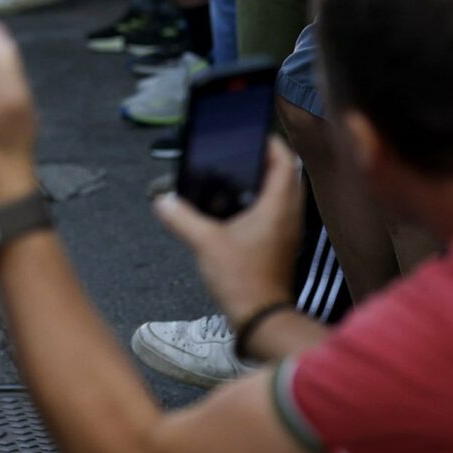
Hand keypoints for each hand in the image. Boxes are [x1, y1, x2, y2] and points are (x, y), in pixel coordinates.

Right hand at [154, 142, 304, 323]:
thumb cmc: (242, 279)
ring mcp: (288, 233)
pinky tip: (236, 210)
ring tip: (236, 179)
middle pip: (286, 176)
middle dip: (266, 161)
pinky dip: (262, 204)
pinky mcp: (281, 247)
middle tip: (241, 154)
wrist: (261, 319)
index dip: (270, 143)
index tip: (252, 133)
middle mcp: (289, 216)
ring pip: (283, 196)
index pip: (285, 162)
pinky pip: (277, 214)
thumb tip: (163, 201)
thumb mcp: (205, 243)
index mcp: (278, 207)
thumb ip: (181, 218)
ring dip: (266, 183)